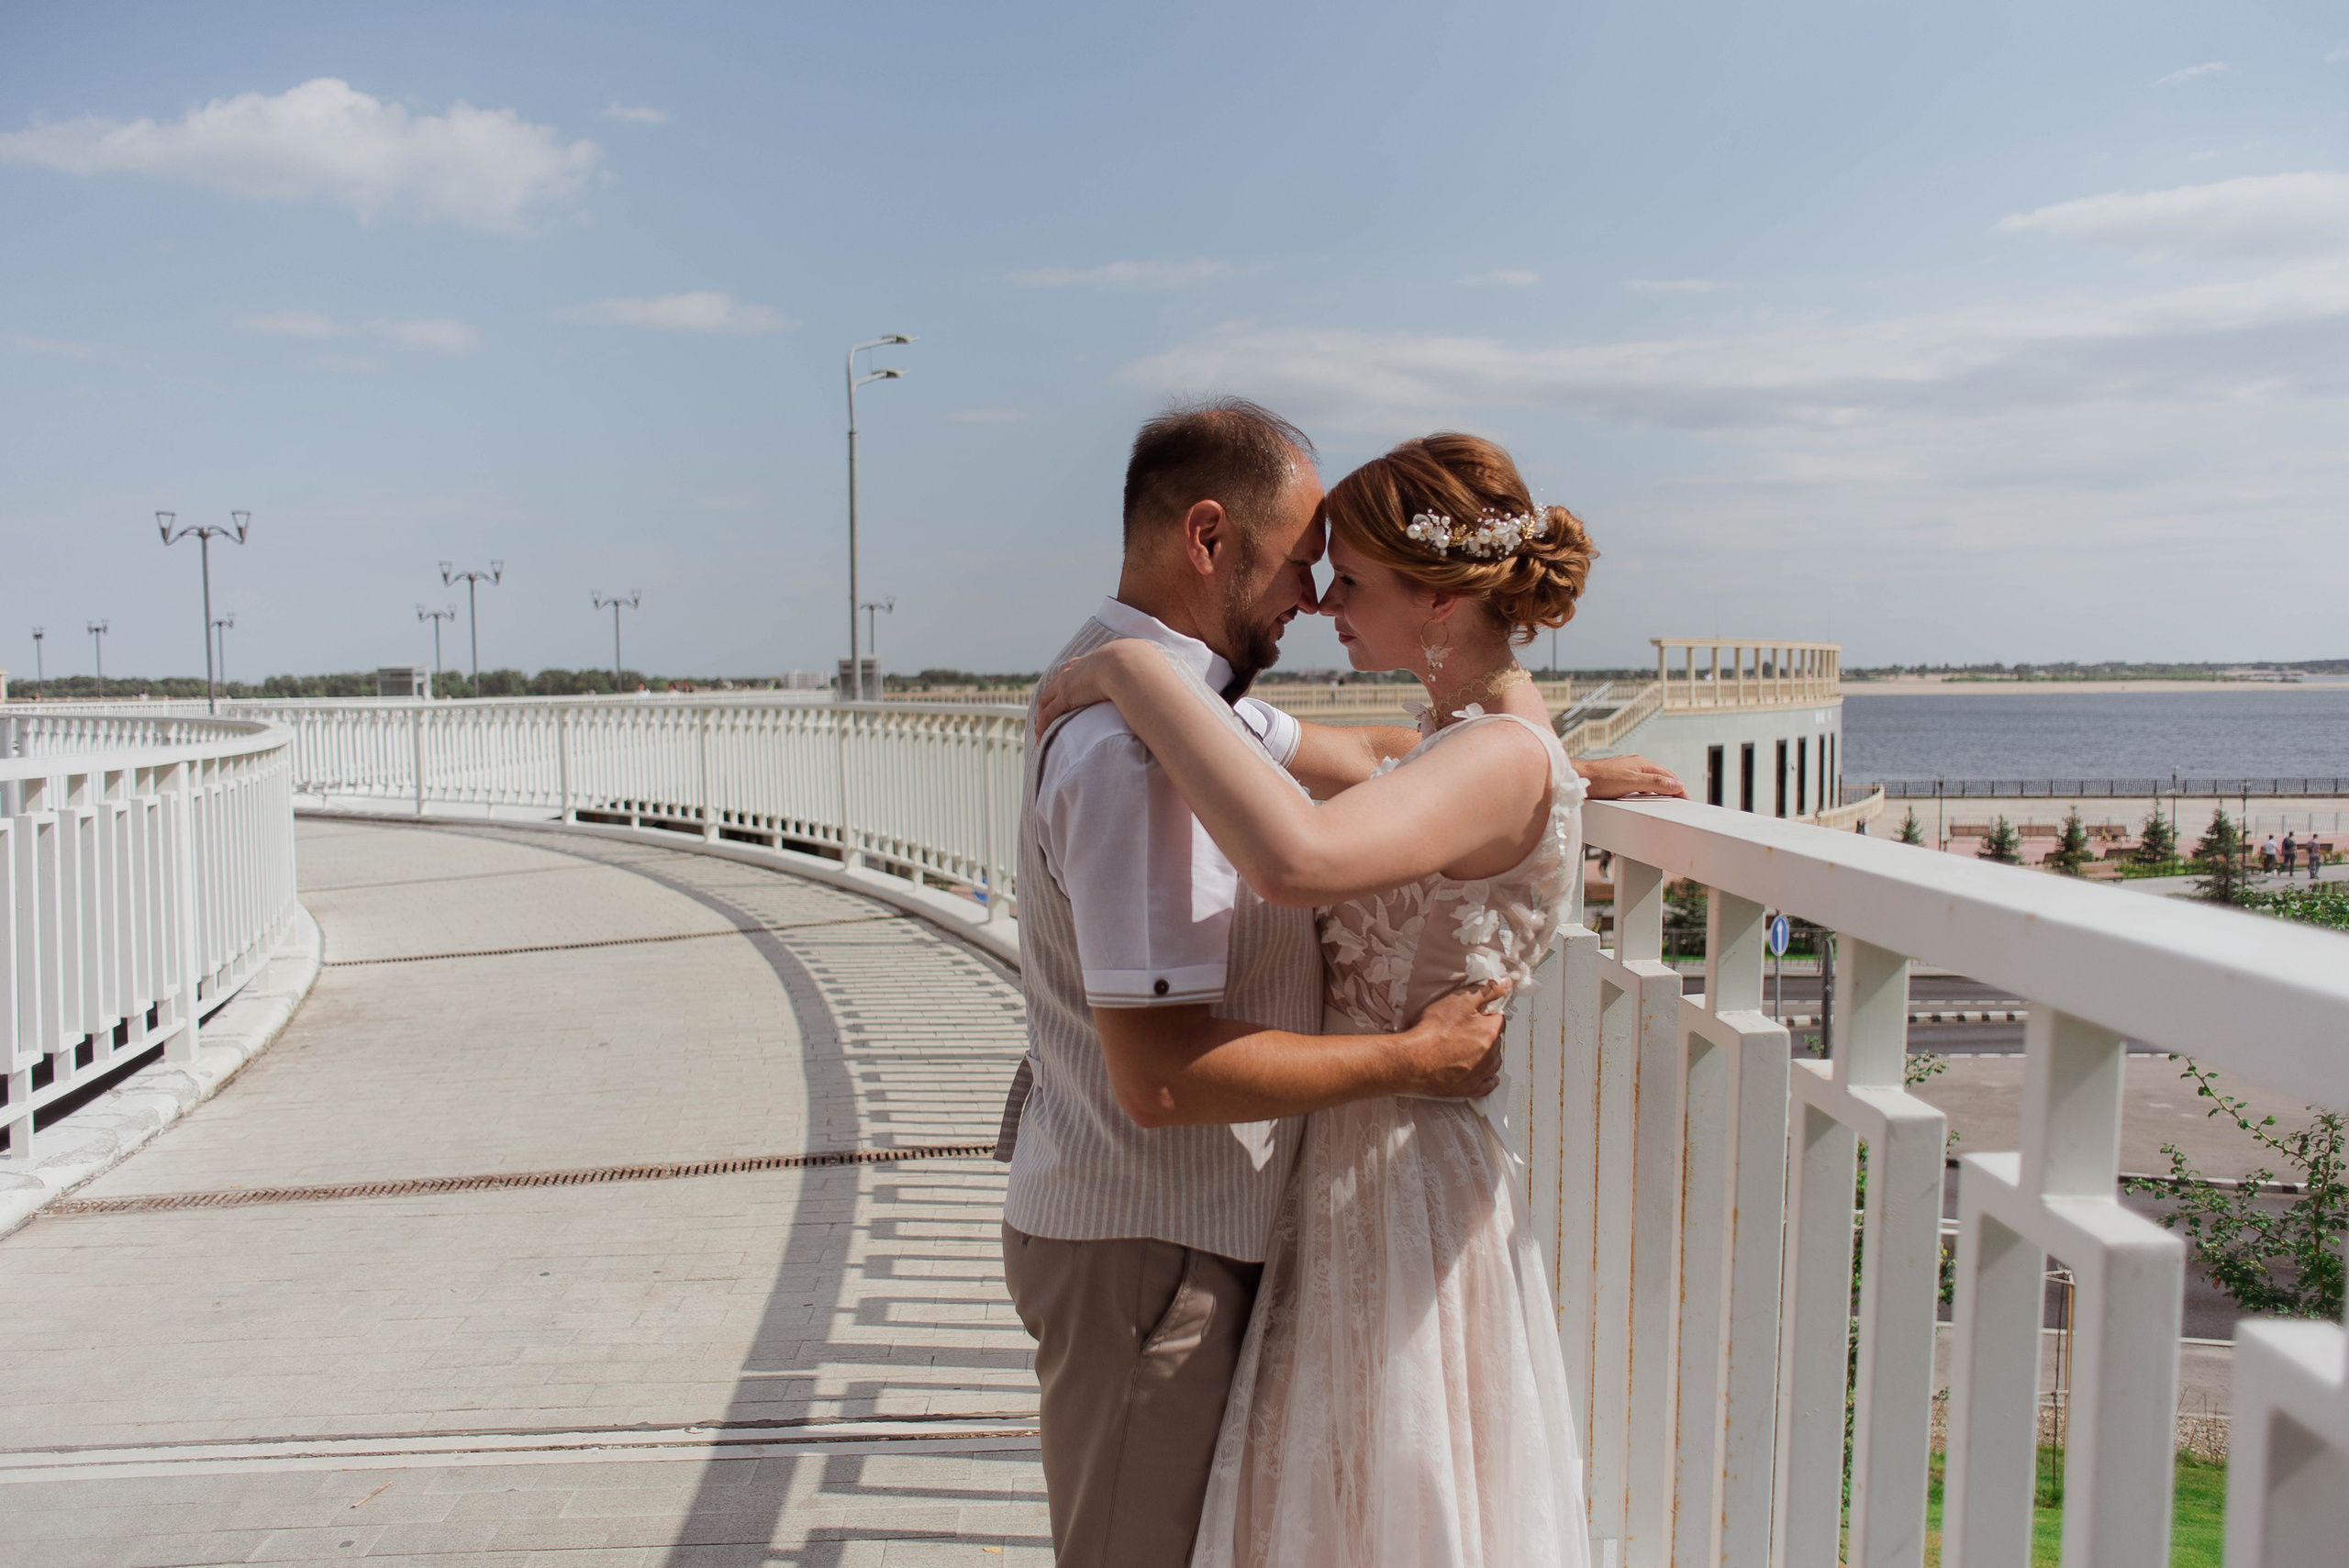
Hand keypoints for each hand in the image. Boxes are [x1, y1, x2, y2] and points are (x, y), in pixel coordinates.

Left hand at [1032, 644, 1135, 735]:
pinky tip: (1040, 737)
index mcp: (1087, 663)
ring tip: (1039, 730)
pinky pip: (1048, 715)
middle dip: (1047, 702)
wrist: (1127, 663)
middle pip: (1052, 689)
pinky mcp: (1066, 698)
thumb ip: (1135, 673)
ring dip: (1040, 717)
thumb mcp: (1132, 666)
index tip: (1061, 695)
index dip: (1063, 686)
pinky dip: (1042, 727)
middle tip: (1044, 715)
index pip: (1069, 674)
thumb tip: (1151, 679)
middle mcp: (1072, 672)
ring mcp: (1067, 684)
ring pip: (1046, 703)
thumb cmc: (1135, 665)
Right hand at [1399, 978, 1510, 1097]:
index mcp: (1491, 1032)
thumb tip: (1505, 984)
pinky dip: (1485, 1079)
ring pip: (1492, 1061)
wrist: (1413, 1059)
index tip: (1476, 1014)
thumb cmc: (1433, 1031)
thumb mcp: (1460, 1000)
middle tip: (1465, 1029)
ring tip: (1466, 1048)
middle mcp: (1490, 1055)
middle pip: (1495, 1040)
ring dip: (1485, 1055)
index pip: (1499, 1018)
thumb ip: (1486, 990)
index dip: (1486, 1013)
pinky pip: (1486, 1085)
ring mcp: (1480, 1074)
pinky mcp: (1469, 1088)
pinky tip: (1479, 1073)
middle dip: (1485, 1033)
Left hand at [1576, 753, 1685, 798]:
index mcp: (1642, 763)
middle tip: (1680, 802)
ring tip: (1667, 801)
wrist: (1577, 778)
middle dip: (1672, 788)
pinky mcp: (1618, 778)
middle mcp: (1636, 765)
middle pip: (1661, 776)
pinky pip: (1639, 784)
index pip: (1668, 775)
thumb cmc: (1600, 779)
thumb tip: (1675, 784)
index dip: (1679, 788)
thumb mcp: (1631, 782)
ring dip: (1660, 790)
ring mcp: (1627, 771)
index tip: (1686, 800)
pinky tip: (1645, 798)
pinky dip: (1647, 791)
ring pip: (1650, 780)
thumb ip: (1654, 782)